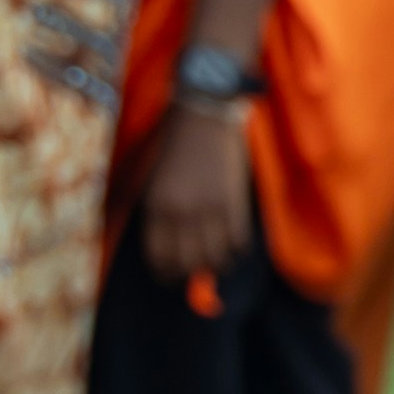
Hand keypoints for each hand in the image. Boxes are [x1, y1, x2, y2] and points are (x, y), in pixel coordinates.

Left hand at [140, 105, 254, 284]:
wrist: (205, 114)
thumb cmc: (177, 149)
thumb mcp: (156, 183)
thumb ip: (162, 217)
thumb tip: (174, 253)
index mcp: (156, 207)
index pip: (159, 259)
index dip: (165, 276)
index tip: (171, 279)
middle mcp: (181, 212)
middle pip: (187, 265)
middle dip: (189, 277)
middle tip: (193, 277)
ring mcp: (210, 208)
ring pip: (215, 259)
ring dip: (216, 268)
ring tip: (216, 263)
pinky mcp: (234, 202)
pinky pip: (238, 243)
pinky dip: (236, 253)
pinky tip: (233, 249)